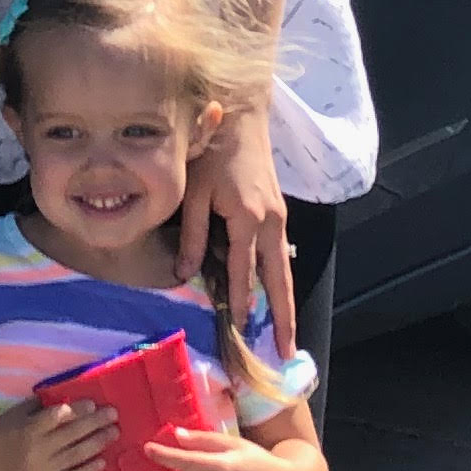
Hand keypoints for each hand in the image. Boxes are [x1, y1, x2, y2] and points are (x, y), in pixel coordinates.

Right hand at [0, 400, 115, 470]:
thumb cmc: (4, 430)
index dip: (76, 410)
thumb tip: (71, 396)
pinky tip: (103, 461)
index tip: (93, 403)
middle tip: (113, 414)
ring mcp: (44, 470)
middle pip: (72, 435)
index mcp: (30, 429)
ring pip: (76, 455)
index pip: (57, 418)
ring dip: (98, 443)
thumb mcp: (19, 412)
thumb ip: (43, 405)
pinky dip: (89, 470)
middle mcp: (39, 450)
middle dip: (95, 424)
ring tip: (114, 433)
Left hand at [181, 109, 298, 352]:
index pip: (244, 272)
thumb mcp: (194, 192)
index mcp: (248, 218)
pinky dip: (280, 281)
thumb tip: (183, 276)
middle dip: (284, 318)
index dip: (242, 304)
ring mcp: (278, 218)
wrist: (242, 118)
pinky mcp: (277, 213)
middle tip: (287, 352)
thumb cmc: (211, 151)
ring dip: (286, 303)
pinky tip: (276, 298)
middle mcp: (270, 222)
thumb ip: (191, 234)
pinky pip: (279, 254)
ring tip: (287, 335)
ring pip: (283, 269)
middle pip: (279, 280)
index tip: (242, 333)